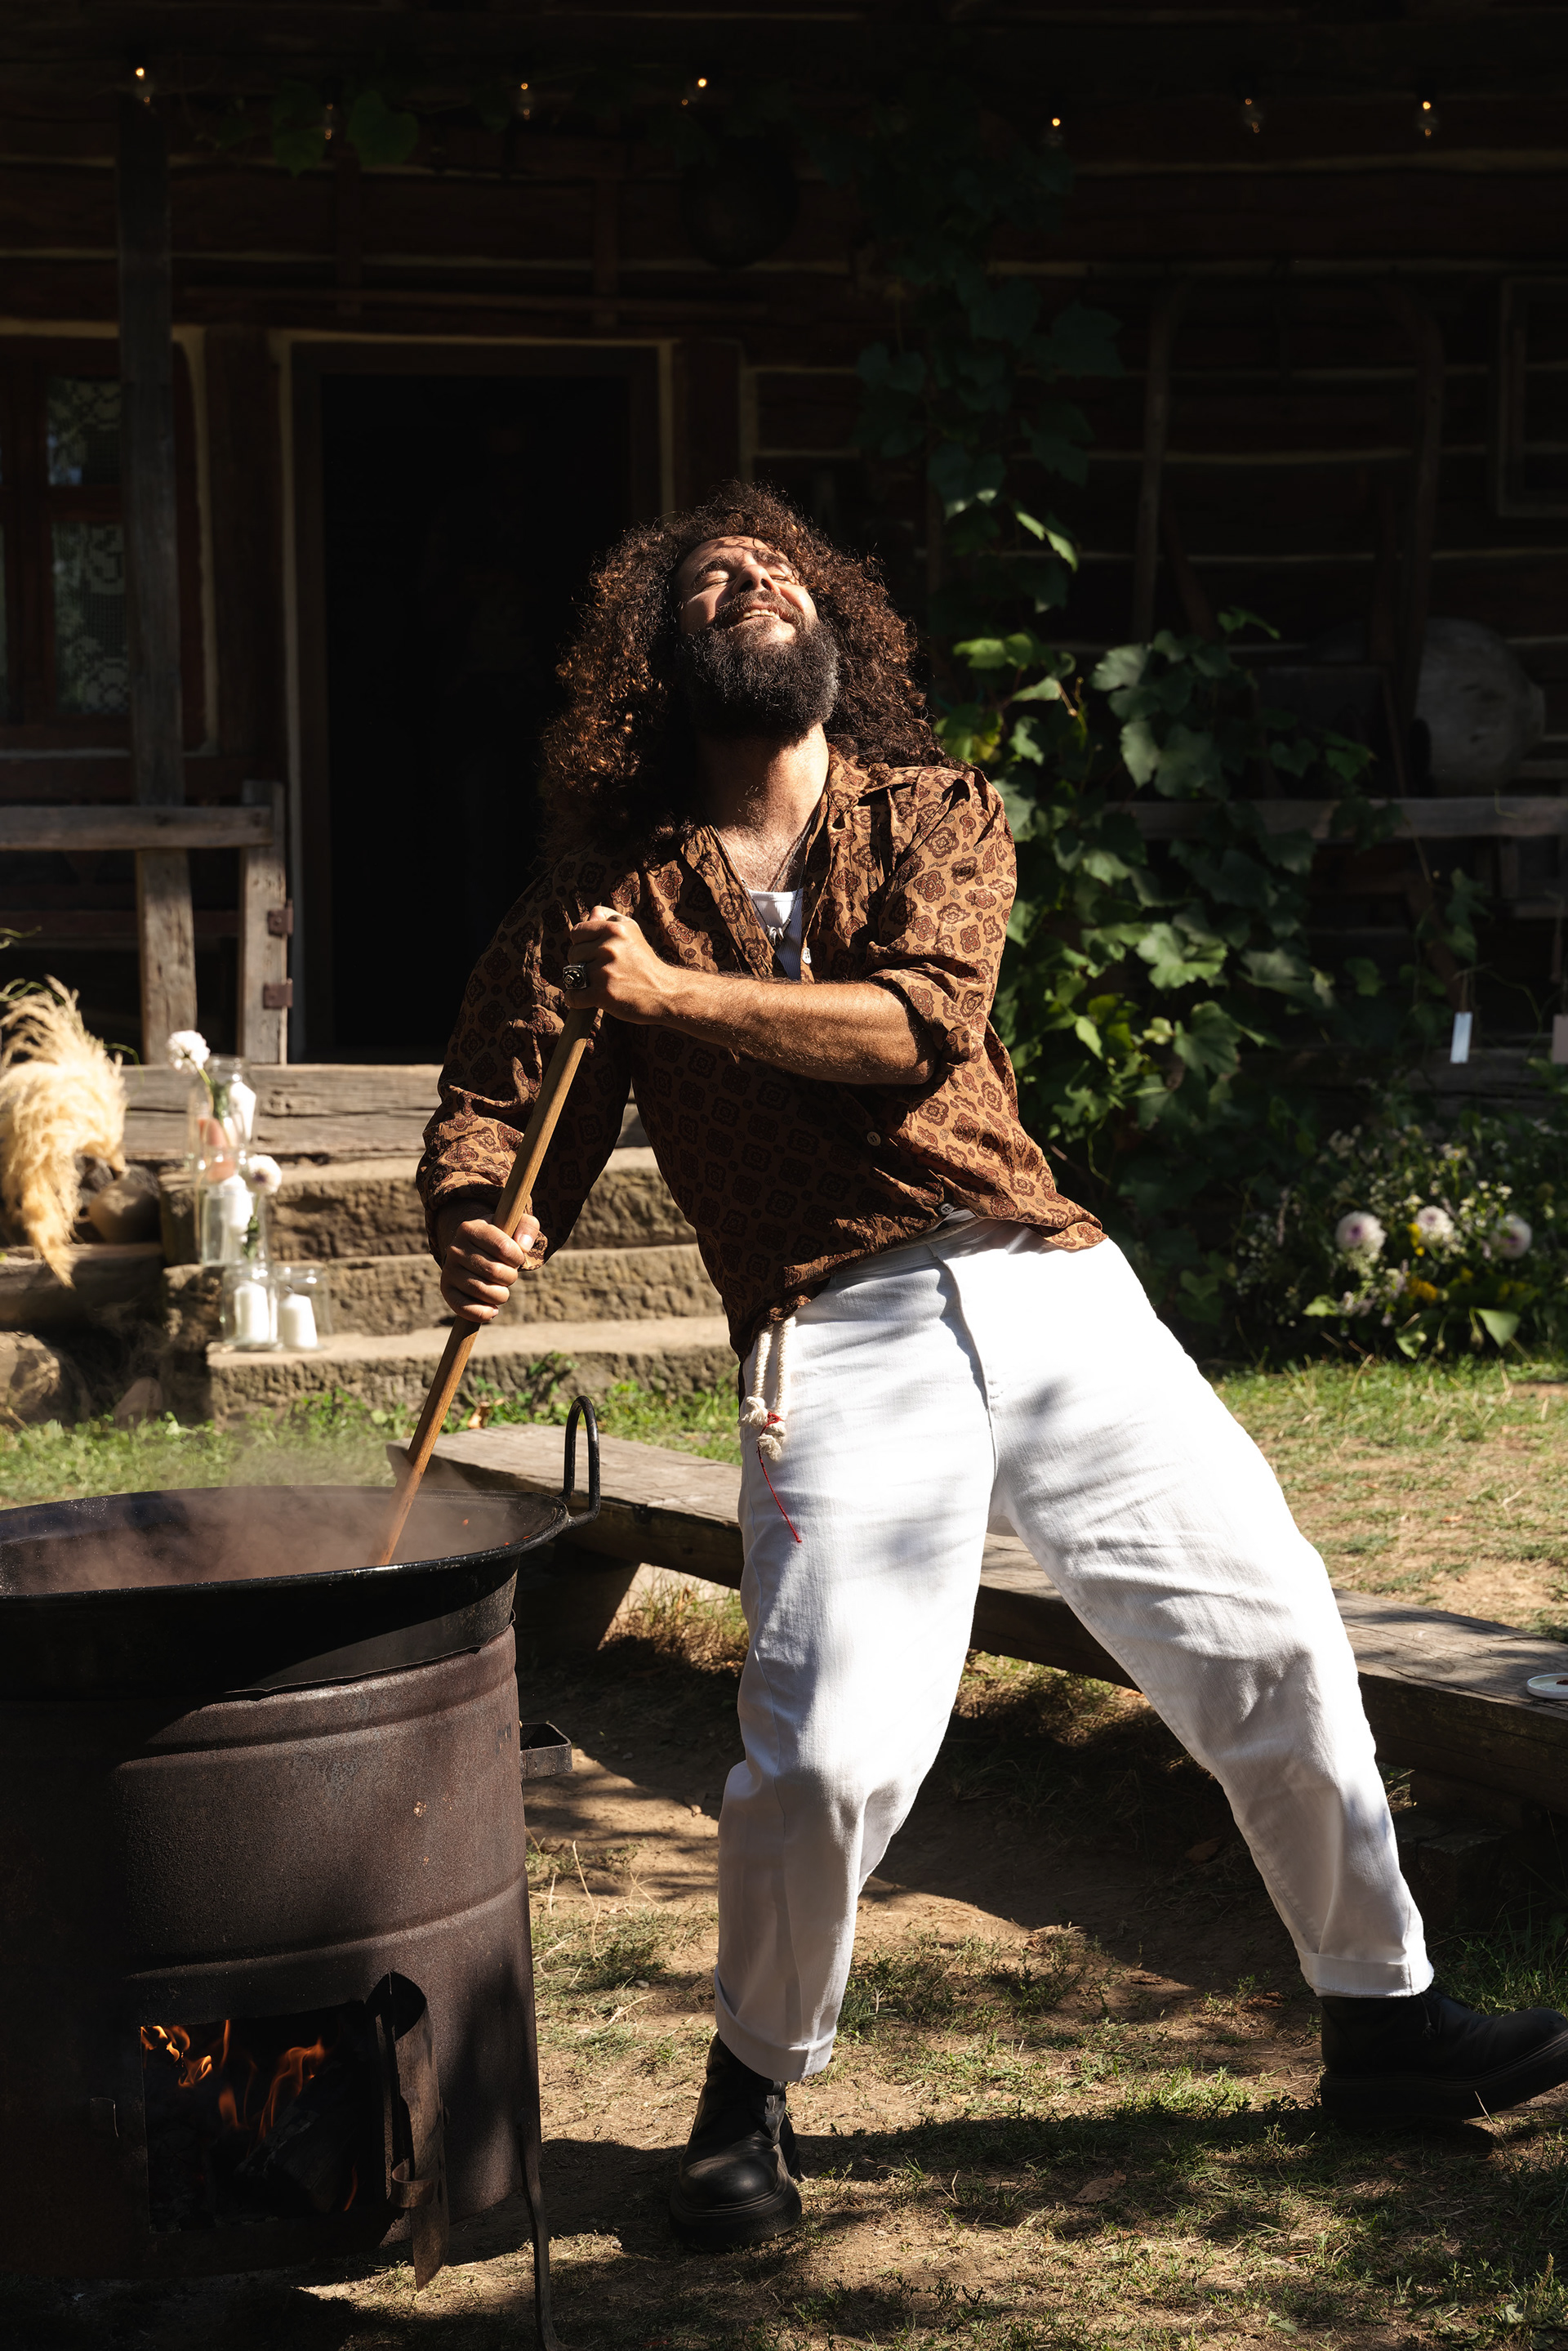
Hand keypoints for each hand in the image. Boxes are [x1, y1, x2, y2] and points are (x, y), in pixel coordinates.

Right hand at [437, 1207, 541, 1324]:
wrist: (474, 1250)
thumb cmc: (500, 1238)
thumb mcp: (515, 1224)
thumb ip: (527, 1227)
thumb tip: (523, 1246)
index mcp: (470, 1229)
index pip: (503, 1248)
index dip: (517, 1258)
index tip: (517, 1257)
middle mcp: (455, 1248)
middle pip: (495, 1271)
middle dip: (511, 1277)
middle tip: (509, 1274)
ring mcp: (448, 1269)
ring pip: (482, 1290)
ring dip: (501, 1295)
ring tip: (501, 1289)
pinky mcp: (446, 1289)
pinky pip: (463, 1307)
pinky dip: (482, 1313)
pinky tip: (492, 1310)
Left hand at [564, 905, 673, 1024]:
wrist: (665, 993)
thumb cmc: (645, 964)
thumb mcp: (632, 932)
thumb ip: (609, 918)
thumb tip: (591, 914)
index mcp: (615, 929)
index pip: (577, 932)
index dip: (582, 944)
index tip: (594, 953)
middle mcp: (609, 947)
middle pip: (573, 954)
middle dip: (582, 963)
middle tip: (601, 971)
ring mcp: (605, 971)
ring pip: (572, 975)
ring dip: (581, 982)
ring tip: (599, 984)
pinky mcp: (603, 994)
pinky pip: (573, 996)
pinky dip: (577, 1000)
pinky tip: (590, 999)